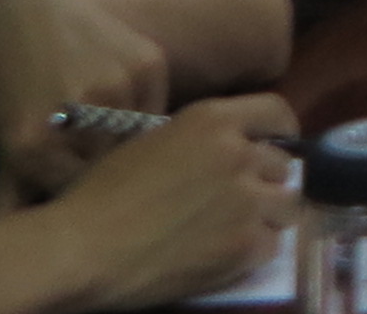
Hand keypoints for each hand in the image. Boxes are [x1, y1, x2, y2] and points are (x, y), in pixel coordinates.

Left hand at [0, 0, 171, 197]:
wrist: (31, 9)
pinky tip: (121, 90)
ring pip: (139, 142)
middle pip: (110, 168)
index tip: (76, 176)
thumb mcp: (4, 139)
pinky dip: (146, 107)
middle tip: (93, 146)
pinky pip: (158, 107)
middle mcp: (75, 116)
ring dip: (128, 137)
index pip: (75, 193)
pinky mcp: (147, 62)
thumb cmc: (12, 82)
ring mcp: (114, 86)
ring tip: (104, 117)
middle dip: (104, 163)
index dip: (77, 186)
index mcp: (31, 145)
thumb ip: (9, 197)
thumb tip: (3, 240)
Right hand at [35, 93, 297, 310]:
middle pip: (282, 164)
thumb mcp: (151, 143)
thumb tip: (226, 148)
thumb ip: (198, 141)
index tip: (272, 148)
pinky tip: (222, 254)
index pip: (276, 113)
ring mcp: (247, 200)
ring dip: (266, 216)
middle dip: (264, 181)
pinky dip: (252, 251)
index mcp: (212, 120)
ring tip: (233, 228)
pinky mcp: (246, 245)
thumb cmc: (99, 196)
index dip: (279, 133)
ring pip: (286, 204)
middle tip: (237, 200)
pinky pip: (271, 245)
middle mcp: (239, 153)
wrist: (81, 250)